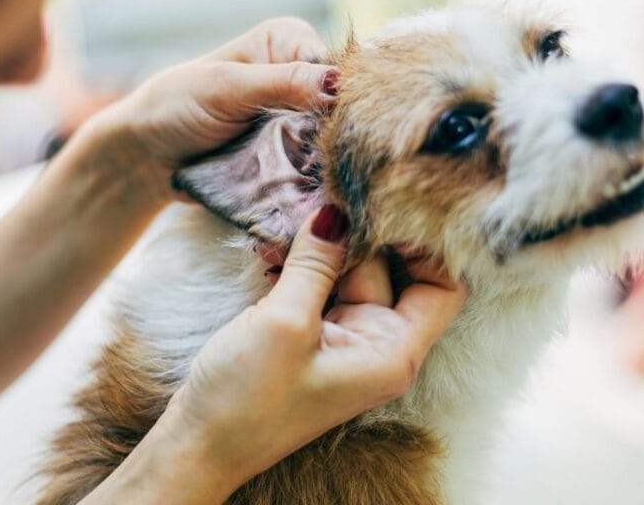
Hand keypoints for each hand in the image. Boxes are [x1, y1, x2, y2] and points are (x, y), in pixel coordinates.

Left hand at [111, 18, 338, 167]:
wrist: (146, 158)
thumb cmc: (175, 107)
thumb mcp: (226, 88)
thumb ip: (281, 83)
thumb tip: (336, 83)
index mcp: (289, 42)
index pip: (338, 67)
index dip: (342, 98)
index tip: (332, 127)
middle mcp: (301, 77)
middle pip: (342, 109)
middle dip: (336, 135)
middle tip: (322, 162)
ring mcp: (300, 122)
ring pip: (334, 144)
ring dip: (326, 164)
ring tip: (316, 181)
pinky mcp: (293, 158)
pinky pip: (317, 170)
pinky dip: (314, 183)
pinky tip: (316, 197)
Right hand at [156, 205, 465, 495]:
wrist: (199, 446)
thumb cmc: (247, 401)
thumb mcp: (285, 322)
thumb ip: (316, 263)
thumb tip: (336, 211)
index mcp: (392, 353)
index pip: (444, 287)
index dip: (426, 246)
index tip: (388, 209)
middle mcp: (376, 346)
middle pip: (390, 271)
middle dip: (355, 236)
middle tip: (321, 198)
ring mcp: (342, 341)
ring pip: (348, 274)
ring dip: (318, 250)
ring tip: (282, 226)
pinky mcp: (310, 337)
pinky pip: (317, 287)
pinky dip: (297, 268)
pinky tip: (267, 251)